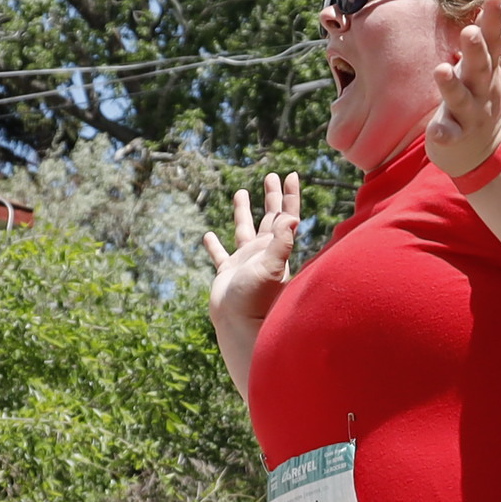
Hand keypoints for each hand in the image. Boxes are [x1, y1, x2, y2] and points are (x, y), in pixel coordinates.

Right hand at [202, 172, 302, 319]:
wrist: (240, 327)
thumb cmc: (257, 300)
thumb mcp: (271, 268)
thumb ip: (281, 243)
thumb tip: (293, 217)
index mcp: (275, 248)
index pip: (285, 215)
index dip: (288, 195)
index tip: (290, 174)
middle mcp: (262, 252)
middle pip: (268, 217)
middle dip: (270, 196)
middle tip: (270, 175)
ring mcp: (245, 262)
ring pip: (243, 229)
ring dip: (243, 211)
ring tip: (240, 192)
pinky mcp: (227, 274)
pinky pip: (219, 255)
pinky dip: (213, 245)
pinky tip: (207, 236)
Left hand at [426, 0, 500, 177]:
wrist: (486, 149)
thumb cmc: (480, 97)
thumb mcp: (487, 67)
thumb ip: (488, 37)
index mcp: (487, 70)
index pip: (493, 41)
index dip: (494, 19)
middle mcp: (482, 90)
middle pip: (480, 67)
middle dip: (476, 50)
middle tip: (469, 31)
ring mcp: (471, 114)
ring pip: (462, 99)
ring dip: (452, 86)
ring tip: (441, 69)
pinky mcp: (458, 136)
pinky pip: (451, 135)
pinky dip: (445, 133)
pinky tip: (436, 132)